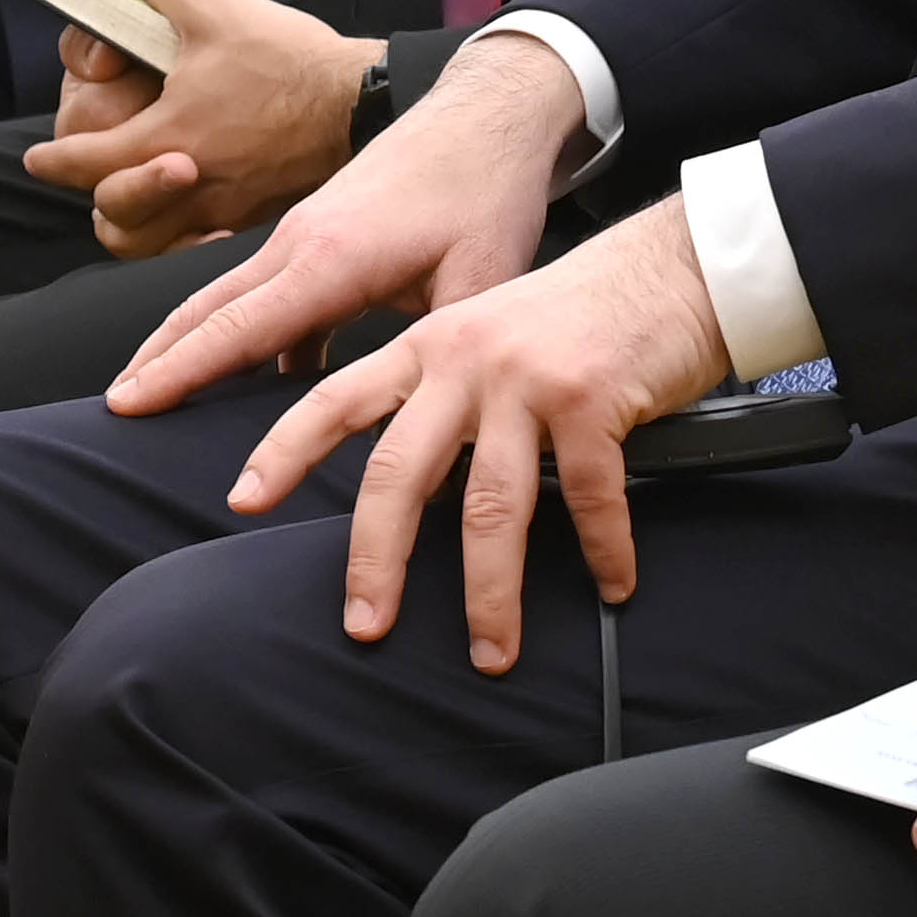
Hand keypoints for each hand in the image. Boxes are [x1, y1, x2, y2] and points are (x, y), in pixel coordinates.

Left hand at [21, 0, 375, 255]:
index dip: (52, 160)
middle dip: (95, 194)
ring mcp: (224, 208)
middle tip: (93, 174)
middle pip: (114, 215)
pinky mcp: (255, 215)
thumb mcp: (218, 8)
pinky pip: (199, 244)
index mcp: (167, 135)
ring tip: (132, 200)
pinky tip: (188, 212)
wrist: (358, 101)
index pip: (86, 163)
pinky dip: (181, 237)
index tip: (37, 159)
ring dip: (133, 225)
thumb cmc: (288, 60)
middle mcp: (188, 184)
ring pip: (153, 244)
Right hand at [110, 28, 583, 413]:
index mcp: (331, 259)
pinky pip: (263, 294)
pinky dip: (242, 334)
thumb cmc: (489, 188)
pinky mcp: (319, 237)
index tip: (126, 406)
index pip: (239, 328)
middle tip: (110, 412)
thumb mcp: (486, 274)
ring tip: (150, 398)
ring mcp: (303, 236)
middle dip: (156, 360)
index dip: (181, 372)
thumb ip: (448, 350)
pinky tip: (254, 381)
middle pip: (207, 311)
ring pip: (227, 299)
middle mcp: (299, 244)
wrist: (490, 111)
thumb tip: (443, 426)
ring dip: (187, 345)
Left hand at [218, 194, 729, 663]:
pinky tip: (613, 585)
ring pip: (492, 506)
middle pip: (399, 473)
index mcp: (431, 345)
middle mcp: (467, 359)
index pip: (338, 399)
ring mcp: (529, 379)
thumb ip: (447, 399)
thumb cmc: (585, 313)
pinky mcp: (593, 398)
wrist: (675, 263)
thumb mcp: (493, 336)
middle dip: (377, 560)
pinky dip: (602, 551)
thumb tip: (417, 496)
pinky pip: (589, 497)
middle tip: (366, 626)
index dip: (284, 449)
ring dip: (491, 593)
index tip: (242, 500)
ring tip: (492, 653)